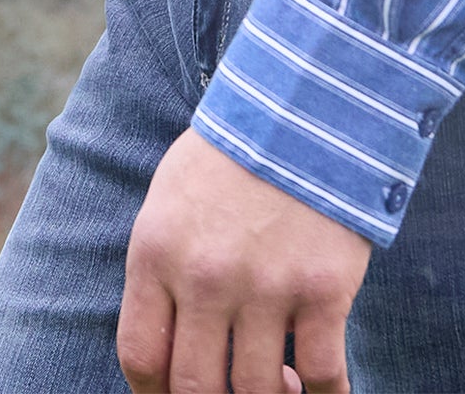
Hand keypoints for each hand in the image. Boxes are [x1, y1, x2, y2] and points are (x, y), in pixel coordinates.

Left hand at [117, 127, 371, 393]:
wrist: (310, 100)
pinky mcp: (323, 288)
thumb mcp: (173, 196)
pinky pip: (323, 374)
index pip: (141, 357)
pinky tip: (323, 393)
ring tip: (281, 388)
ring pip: (256, 391)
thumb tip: (171, 343)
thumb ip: (164, 267)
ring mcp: (266, 286)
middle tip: (230, 390)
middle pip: (194, 388)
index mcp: (157, 251)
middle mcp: (204, 276)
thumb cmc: (237, 151)